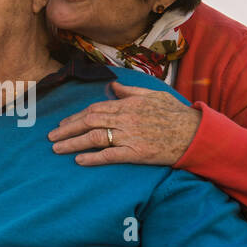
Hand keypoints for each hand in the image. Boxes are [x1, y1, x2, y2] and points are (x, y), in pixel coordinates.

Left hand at [48, 80, 201, 166]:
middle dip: (67, 129)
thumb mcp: (154, 95)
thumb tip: (112, 86)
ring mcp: (130, 135)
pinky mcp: (137, 152)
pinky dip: (93, 158)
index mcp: (128, 104)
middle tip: (51, 137)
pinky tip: (78, 161)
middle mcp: (126, 118)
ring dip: (72, 143)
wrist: (195, 133)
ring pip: (94, 137)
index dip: (76, 115)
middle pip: (89, 121)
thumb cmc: (176, 114)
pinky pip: (110, 155)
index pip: (95, 108)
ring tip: (56, 149)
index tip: (63, 123)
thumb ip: (130, 91)